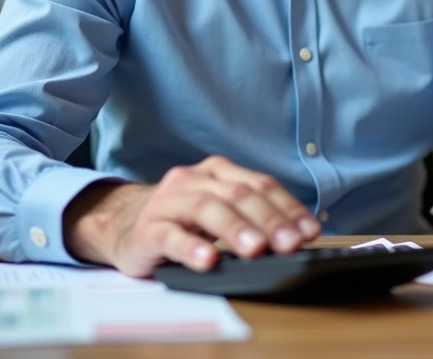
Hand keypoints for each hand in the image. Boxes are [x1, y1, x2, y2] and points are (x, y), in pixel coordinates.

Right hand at [64, 156, 320, 276]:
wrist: (124, 223)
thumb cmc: (184, 220)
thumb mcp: (220, 212)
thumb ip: (252, 216)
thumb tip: (296, 236)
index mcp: (218, 172)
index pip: (261, 185)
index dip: (288, 208)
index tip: (309, 232)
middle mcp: (194, 180)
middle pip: (238, 195)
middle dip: (268, 221)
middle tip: (289, 244)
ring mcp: (169, 203)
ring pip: (206, 209)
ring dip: (235, 230)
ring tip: (256, 250)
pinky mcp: (147, 230)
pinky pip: (170, 237)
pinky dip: (191, 248)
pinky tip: (207, 261)